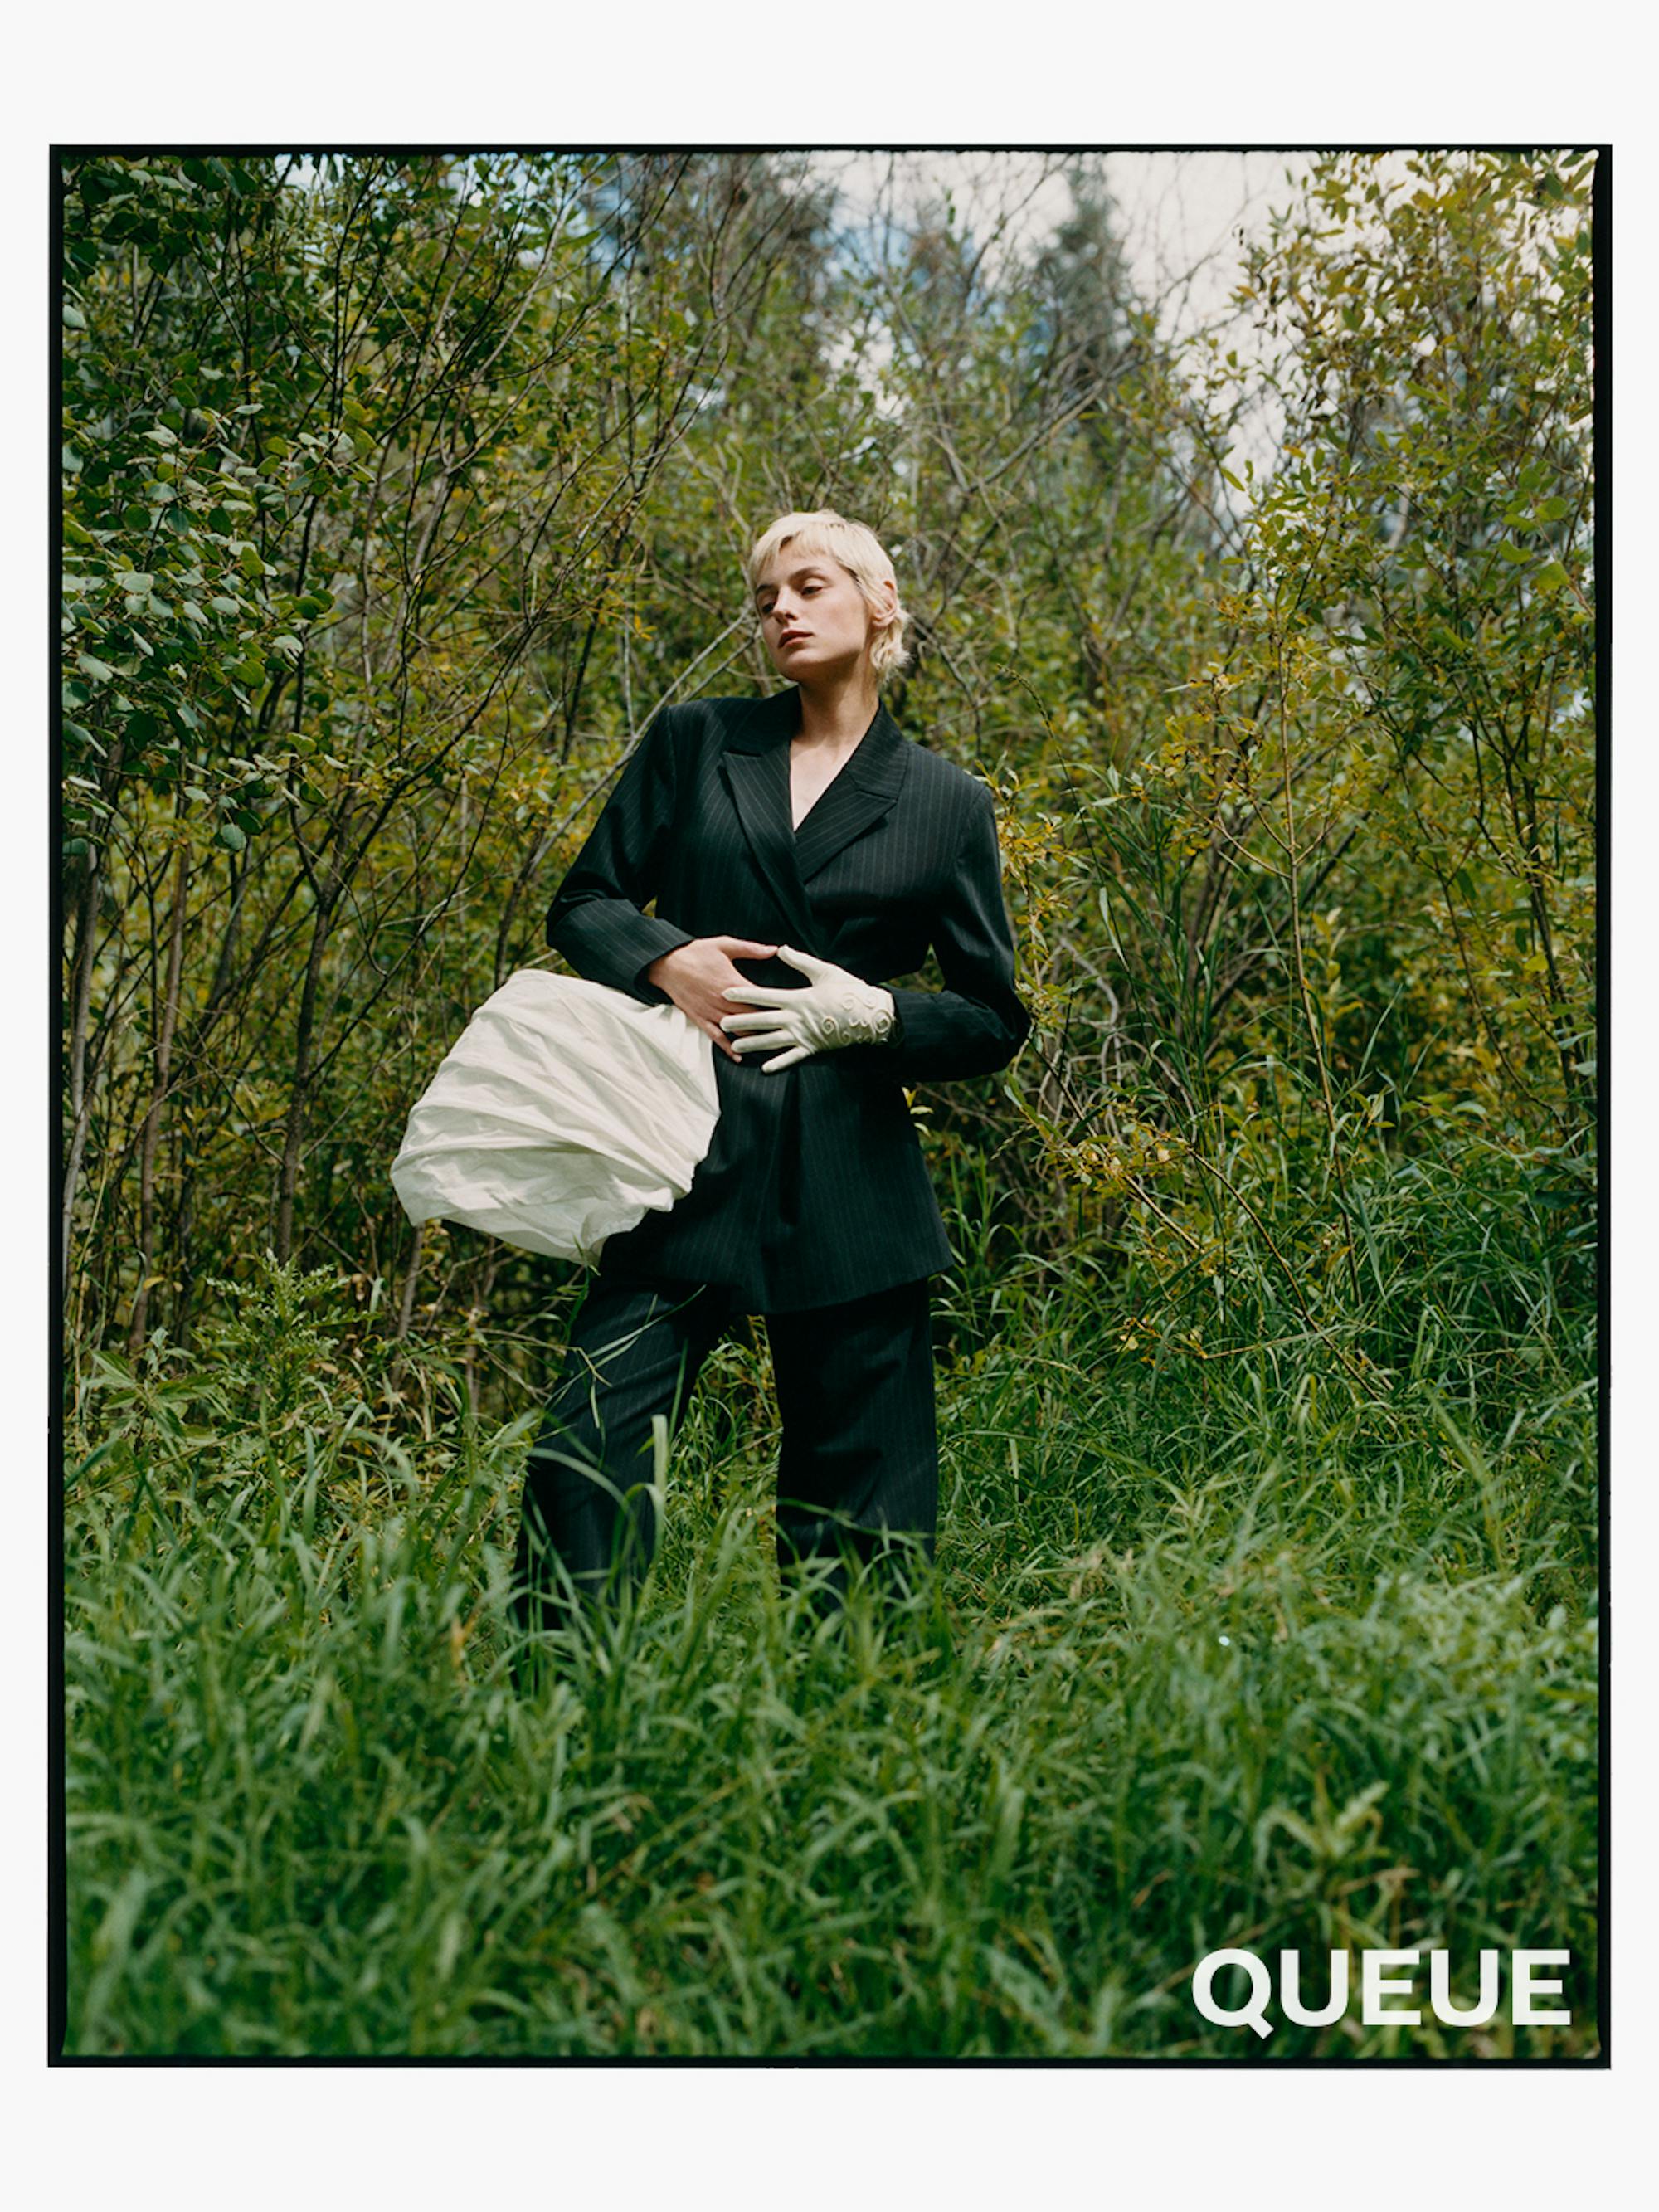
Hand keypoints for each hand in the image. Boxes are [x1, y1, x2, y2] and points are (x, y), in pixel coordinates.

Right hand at [647, 936, 778, 1061]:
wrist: (666, 963)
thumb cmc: (696, 952)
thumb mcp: (724, 945)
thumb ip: (751, 949)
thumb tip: (774, 949)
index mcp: (732, 983)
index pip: (760, 999)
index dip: (776, 1005)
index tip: (792, 1010)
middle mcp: (723, 1002)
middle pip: (752, 1018)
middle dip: (770, 1026)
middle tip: (788, 1033)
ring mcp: (711, 1013)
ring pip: (737, 1031)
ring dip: (754, 1039)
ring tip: (771, 1048)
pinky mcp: (700, 1019)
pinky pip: (716, 1038)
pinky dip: (728, 1048)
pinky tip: (739, 1056)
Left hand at [720, 943, 894, 1072]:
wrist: (870, 1015)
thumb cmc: (849, 991)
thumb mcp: (825, 971)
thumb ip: (800, 962)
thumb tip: (781, 949)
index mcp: (798, 998)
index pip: (764, 996)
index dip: (743, 994)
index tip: (725, 993)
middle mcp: (796, 1018)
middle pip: (762, 1020)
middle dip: (740, 1022)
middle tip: (722, 1024)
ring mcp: (804, 1035)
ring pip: (772, 1041)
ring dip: (753, 1044)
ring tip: (735, 1046)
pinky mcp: (813, 1048)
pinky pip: (792, 1057)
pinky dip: (779, 1063)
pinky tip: (765, 1068)